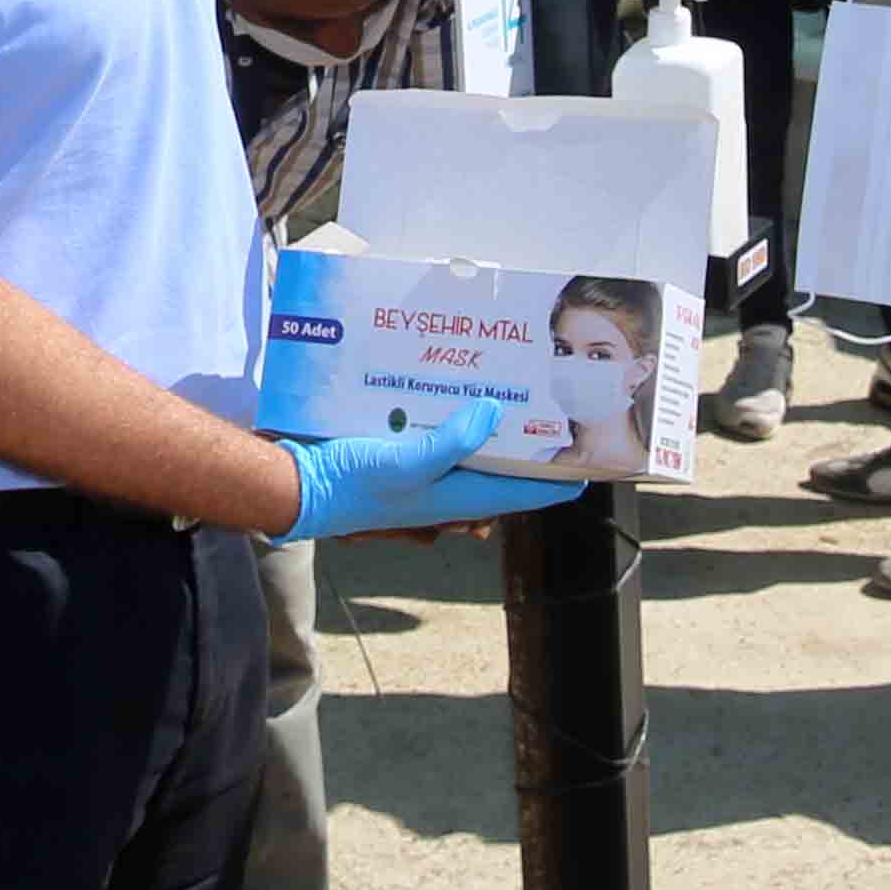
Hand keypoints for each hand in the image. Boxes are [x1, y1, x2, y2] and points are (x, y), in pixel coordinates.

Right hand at [273, 404, 573, 541]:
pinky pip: (437, 438)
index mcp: (458, 498)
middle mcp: (447, 490)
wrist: (297, 486)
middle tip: (552, 407)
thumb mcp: (407, 464)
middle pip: (503, 470)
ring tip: (510, 391)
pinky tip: (451, 391)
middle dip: (528, 444)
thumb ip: (453, 441)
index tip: (593, 460)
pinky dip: (452, 419)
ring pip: (471, 452)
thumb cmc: (352, 484)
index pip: (525, 493)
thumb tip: (495, 413)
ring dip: (490, 427)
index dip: (560, 479)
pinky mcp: (399, 458)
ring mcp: (423, 475)